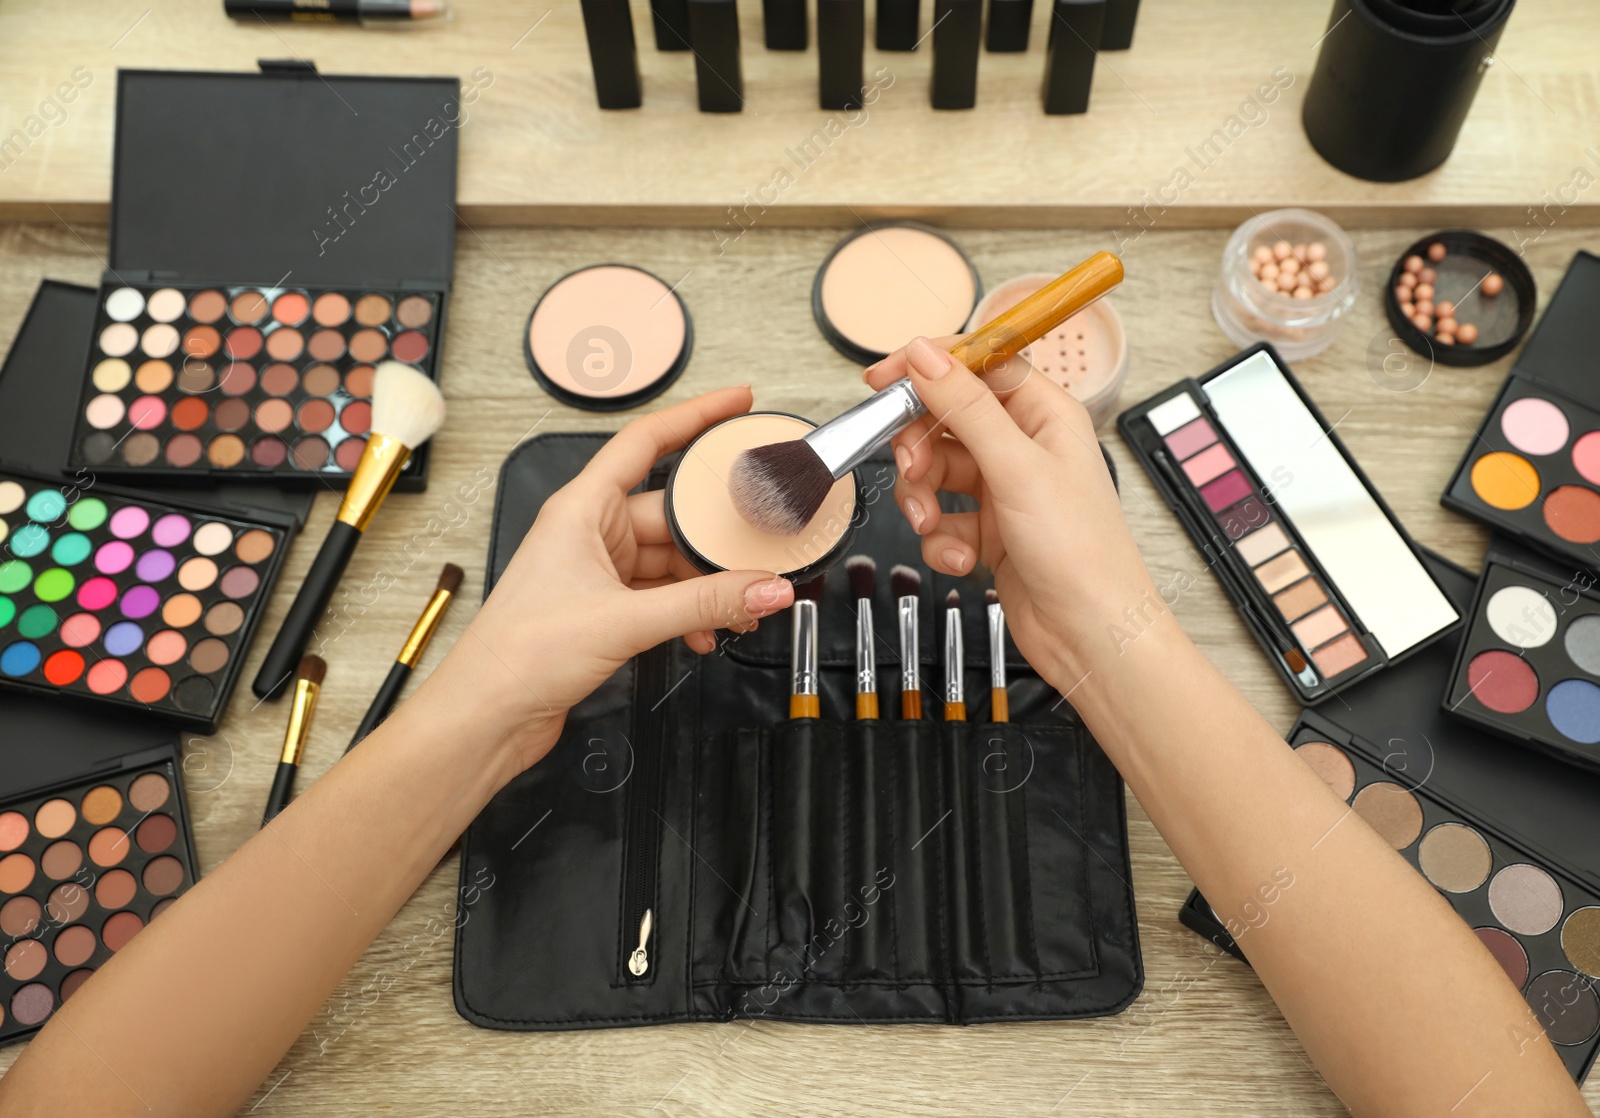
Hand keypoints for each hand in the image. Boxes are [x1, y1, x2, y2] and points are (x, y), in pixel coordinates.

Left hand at [415, 387, 794, 776]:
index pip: (646, 441)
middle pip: (672, 514)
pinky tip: (705, 634)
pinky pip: (663, 596)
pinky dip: (690, 612)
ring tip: (741, 606)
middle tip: (762, 541)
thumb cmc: (519, 655)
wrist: (488, 715)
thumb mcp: (625, 620)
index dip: (695, 416)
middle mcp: (589, 533)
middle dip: (717, 536)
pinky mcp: (604, 609)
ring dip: (708, 584)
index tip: (736, 402)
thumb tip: (765, 587)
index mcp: (581, 509)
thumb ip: (704, 603)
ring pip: (672, 561)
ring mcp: (597, 571)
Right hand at [865, 336, 1158, 688]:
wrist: (1091, 633)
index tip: (884, 379)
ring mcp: (1005, 491)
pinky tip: (961, 559)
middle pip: (947, 420)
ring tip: (930, 522)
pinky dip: (941, 540)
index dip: (930, 367)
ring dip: (923, 498)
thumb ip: (966, 407)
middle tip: (911, 468)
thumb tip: (926, 355)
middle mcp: (1024, 447)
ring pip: (936, 472)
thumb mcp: (1016, 467)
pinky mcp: (989, 532)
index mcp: (1045, 415)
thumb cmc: (1080, 551)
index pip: (979, 365)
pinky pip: (943, 520)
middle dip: (918, 446)